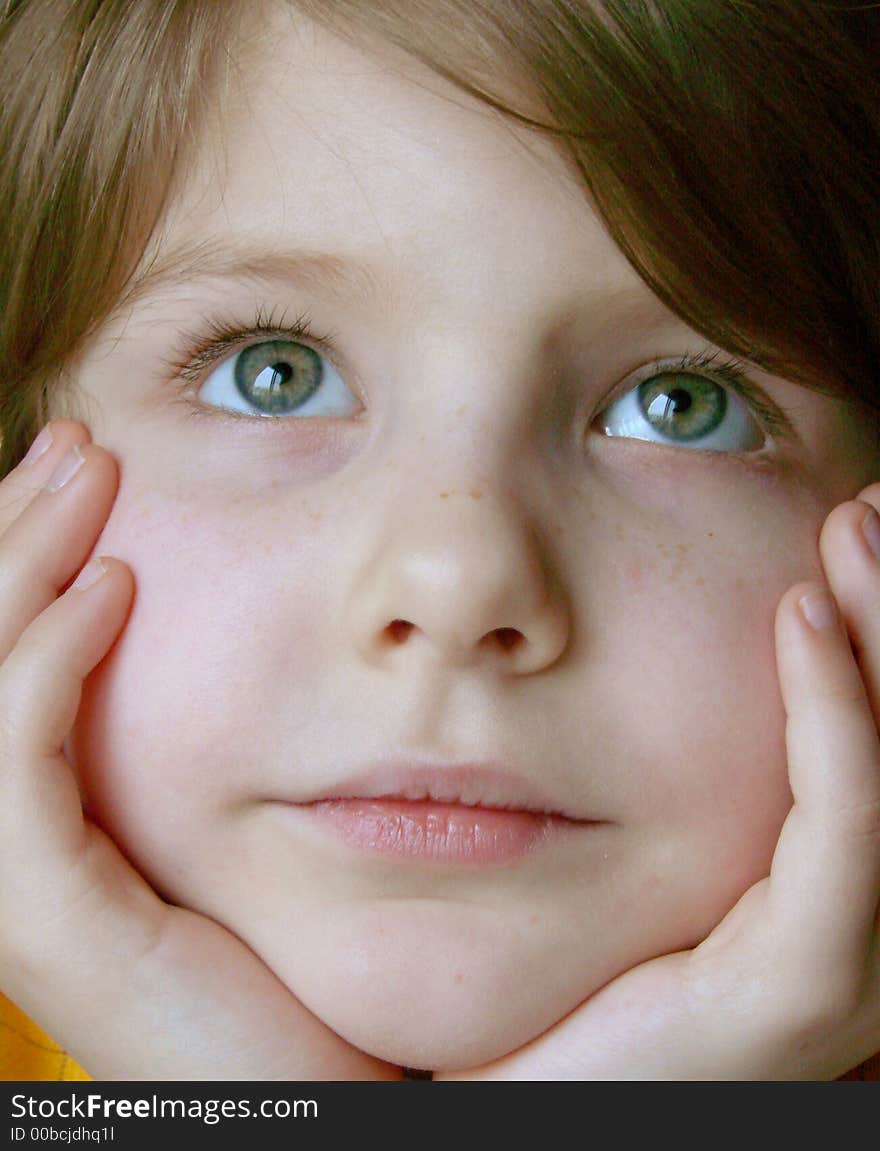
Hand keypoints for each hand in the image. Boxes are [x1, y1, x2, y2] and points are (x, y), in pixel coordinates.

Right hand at [0, 421, 398, 1080]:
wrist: (312, 1095)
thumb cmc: (278, 960)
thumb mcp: (218, 824)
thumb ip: (185, 741)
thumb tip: (190, 624)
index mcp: (38, 814)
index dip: (19, 552)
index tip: (81, 465)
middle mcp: (3, 840)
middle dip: (10, 532)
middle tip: (77, 443)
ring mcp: (9, 882)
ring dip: (22, 566)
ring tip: (89, 478)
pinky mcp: (44, 921)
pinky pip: (18, 763)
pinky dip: (49, 662)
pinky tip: (114, 589)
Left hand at [441, 489, 879, 1079]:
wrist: (531, 1104)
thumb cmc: (584, 974)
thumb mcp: (659, 853)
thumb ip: (693, 776)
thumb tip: (713, 650)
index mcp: (836, 892)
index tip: (855, 530)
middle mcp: (870, 924)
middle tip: (866, 509)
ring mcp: (853, 961)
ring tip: (847, 530)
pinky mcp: (806, 985)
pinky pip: (846, 827)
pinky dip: (835, 715)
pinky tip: (800, 622)